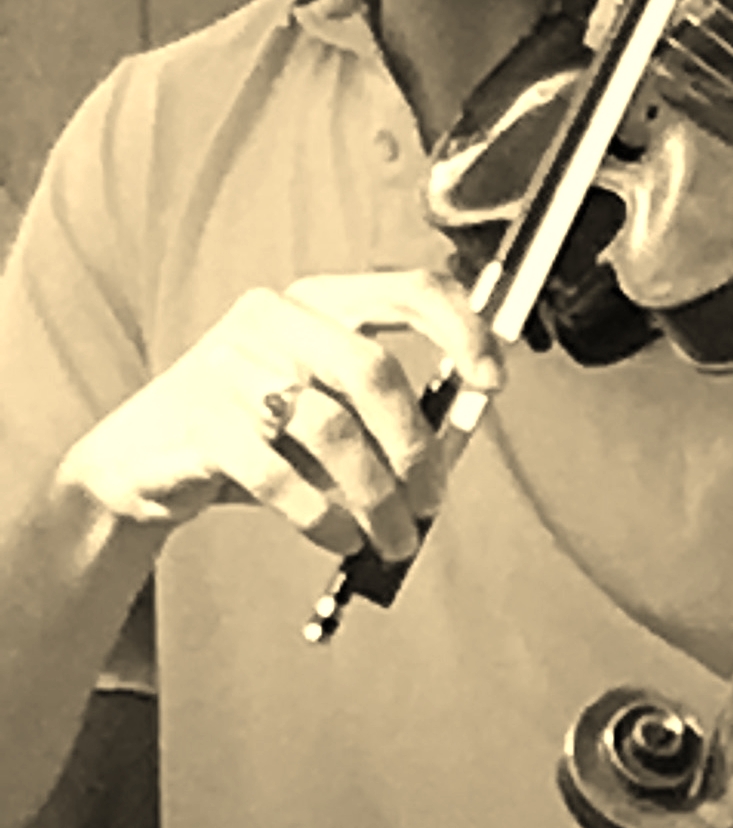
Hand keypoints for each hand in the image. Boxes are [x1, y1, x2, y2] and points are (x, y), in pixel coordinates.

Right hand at [57, 270, 498, 560]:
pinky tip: (341, 538)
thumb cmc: (257, 433)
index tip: (494, 381)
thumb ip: (388, 411)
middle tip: (433, 500)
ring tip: (393, 536)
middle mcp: (271, 319)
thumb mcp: (325, 408)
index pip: (406, 290)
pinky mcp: (198, 423)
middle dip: (417, 445)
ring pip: (332, 429)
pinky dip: (323, 516)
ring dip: (377, 495)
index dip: (462, 330)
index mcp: (315, 300)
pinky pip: (280, 476)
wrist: (142, 463)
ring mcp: (228, 366)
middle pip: (373, 370)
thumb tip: (458, 441)